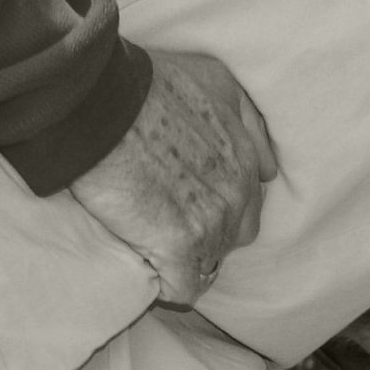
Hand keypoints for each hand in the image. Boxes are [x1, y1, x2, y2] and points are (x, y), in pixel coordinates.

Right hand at [69, 50, 276, 304]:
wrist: (102, 106)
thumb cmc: (149, 86)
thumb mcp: (217, 81)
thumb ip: (247, 119)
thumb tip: (267, 163)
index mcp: (247, 157)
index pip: (250, 201)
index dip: (218, 203)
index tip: (188, 199)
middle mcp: (238, 192)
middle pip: (235, 235)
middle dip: (207, 232)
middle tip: (166, 219)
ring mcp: (212, 222)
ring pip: (210, 261)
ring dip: (184, 257)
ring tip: (149, 240)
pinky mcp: (179, 247)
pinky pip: (185, 289)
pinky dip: (167, 285)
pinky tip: (147, 266)